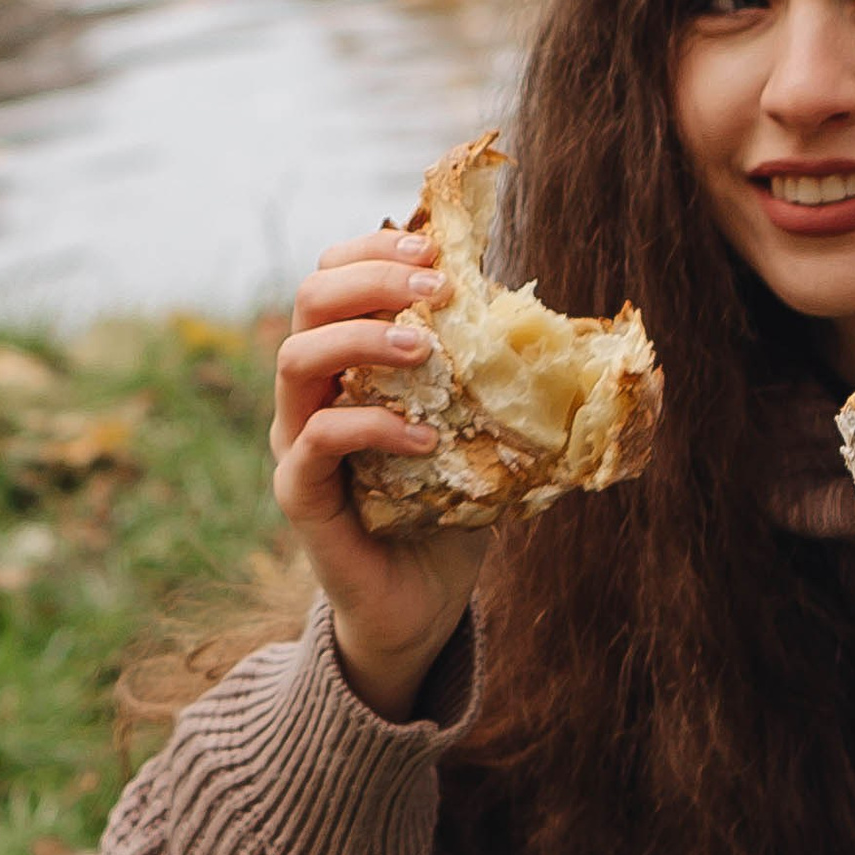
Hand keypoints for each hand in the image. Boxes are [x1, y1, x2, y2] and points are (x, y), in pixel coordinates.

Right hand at [272, 225, 489, 716]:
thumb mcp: (476, 428)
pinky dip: (369, 426)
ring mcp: (296, 441)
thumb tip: (558, 322)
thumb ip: (491, 376)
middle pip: (309, 301)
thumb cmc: (448, 508)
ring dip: (363, 338)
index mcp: (346, 362)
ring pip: (297, 360)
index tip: (431, 251)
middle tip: (435, 290)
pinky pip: (316, 441)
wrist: (420, 605)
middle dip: (372, 278)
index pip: (333, 279)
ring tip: (427, 347)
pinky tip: (421, 435)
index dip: (372, 250)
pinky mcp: (299, 494)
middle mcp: (309, 393)